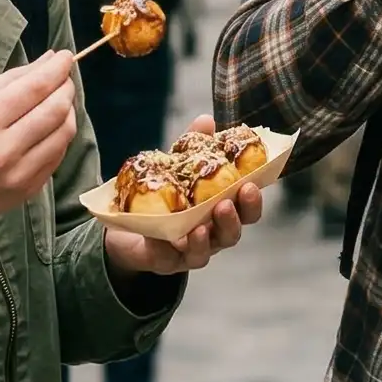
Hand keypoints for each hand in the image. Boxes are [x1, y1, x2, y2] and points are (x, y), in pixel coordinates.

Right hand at [0, 51, 81, 243]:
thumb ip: (11, 79)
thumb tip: (49, 60)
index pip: (35, 88)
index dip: (57, 69)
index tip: (66, 56)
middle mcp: (3, 149)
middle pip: (55, 110)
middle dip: (66, 88)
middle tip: (63, 79)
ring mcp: (18, 174)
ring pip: (63, 133)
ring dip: (69, 111)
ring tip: (60, 101)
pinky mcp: (28, 190)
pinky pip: (58, 156)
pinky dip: (60, 136)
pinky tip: (51, 127)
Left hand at [103, 114, 263, 280]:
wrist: (128, 227)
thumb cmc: (166, 196)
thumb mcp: (179, 168)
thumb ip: (194, 146)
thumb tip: (207, 120)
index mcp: (220, 213)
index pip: (246, 210)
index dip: (253, 200)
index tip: (252, 184)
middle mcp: (212, 235)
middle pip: (233, 233)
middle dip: (235, 218)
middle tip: (229, 201)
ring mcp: (190, 251)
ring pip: (207, 252)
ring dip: (207, 239)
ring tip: (201, 226)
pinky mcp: (165, 261)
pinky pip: (172, 259)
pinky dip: (172, 248)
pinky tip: (173, 237)